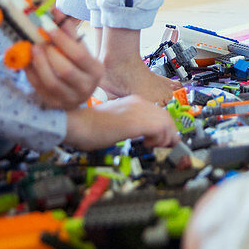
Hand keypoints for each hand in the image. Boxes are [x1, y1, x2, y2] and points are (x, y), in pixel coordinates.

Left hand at [24, 10, 102, 109]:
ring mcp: (70, 98)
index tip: (49, 27)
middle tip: (39, 40)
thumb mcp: (80, 49)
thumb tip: (55, 11)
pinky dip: (32, 73)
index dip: (63, 40)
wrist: (78, 93)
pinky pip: (40, 88)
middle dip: (50, 53)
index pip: (79, 55)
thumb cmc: (79, 66)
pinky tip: (28, 61)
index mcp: (95, 70)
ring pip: (51, 82)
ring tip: (33, 49)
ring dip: (39, 63)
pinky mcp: (55, 104)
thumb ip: (68, 31)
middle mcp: (86, 87)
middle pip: (66, 70)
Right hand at [65, 94, 179, 149]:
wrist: (78, 123)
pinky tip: (147, 144)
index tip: (166, 138)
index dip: (166, 127)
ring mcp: (138, 111)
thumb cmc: (90, 126)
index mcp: (134, 102)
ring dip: (165, 138)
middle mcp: (139, 103)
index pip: (159, 113)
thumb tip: (144, 137)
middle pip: (166, 117)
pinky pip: (160, 130)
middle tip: (167, 145)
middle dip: (170, 133)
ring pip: (166, 123)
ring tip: (155, 146)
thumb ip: (131, 126)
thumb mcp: (117, 123)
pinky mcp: (136, 122)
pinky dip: (159, 140)